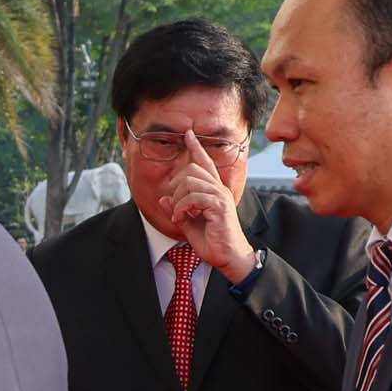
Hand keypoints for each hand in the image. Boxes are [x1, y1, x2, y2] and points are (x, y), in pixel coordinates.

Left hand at [165, 130, 254, 282]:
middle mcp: (219, 189)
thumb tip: (163, 199)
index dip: (196, 147)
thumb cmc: (211, 241)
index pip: (204, 163)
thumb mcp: (188, 223)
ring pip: (190, 182)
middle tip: (175, 207)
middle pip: (192, 170)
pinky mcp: (219, 206)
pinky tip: (182, 219)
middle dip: (176, 186)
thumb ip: (177, 209)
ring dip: (178, 200)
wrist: (228, 256)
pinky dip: (182, 208)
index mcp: (213, 190)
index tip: (188, 134)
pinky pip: (193, 198)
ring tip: (179, 216)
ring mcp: (220, 196)